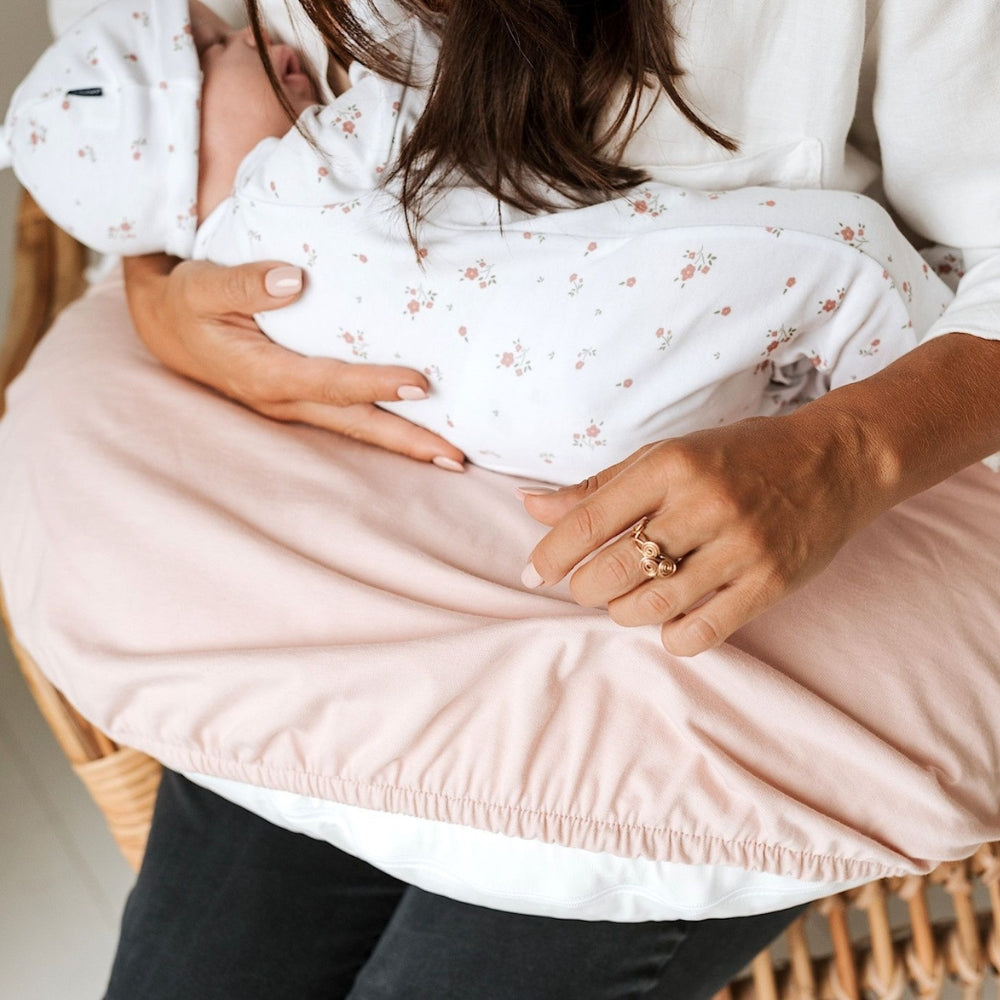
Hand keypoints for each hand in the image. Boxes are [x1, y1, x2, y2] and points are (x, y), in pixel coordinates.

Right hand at [122, 254, 465, 467]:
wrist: (167, 325)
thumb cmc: (187, 301)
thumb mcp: (201, 286)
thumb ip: (243, 283)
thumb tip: (293, 277)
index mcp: (264, 374)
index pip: (332, 382)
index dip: (375, 384)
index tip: (421, 383)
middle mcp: (284, 399)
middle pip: (355, 423)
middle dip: (406, 440)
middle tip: (456, 456)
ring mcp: (294, 405)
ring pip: (356, 427)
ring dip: (403, 443)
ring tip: (452, 456)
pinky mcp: (301, 399)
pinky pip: (348, 417)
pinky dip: (384, 428)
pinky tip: (418, 432)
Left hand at [519, 409, 886, 655]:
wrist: (836, 461)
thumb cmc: (740, 456)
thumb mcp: (668, 455)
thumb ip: (600, 487)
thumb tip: (532, 506)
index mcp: (671, 465)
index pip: (588, 522)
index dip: (550, 555)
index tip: (534, 574)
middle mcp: (704, 504)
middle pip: (614, 570)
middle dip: (585, 588)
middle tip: (586, 586)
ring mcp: (741, 547)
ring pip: (653, 606)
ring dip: (625, 612)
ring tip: (627, 599)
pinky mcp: (771, 583)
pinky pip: (701, 632)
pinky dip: (672, 635)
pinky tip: (670, 618)